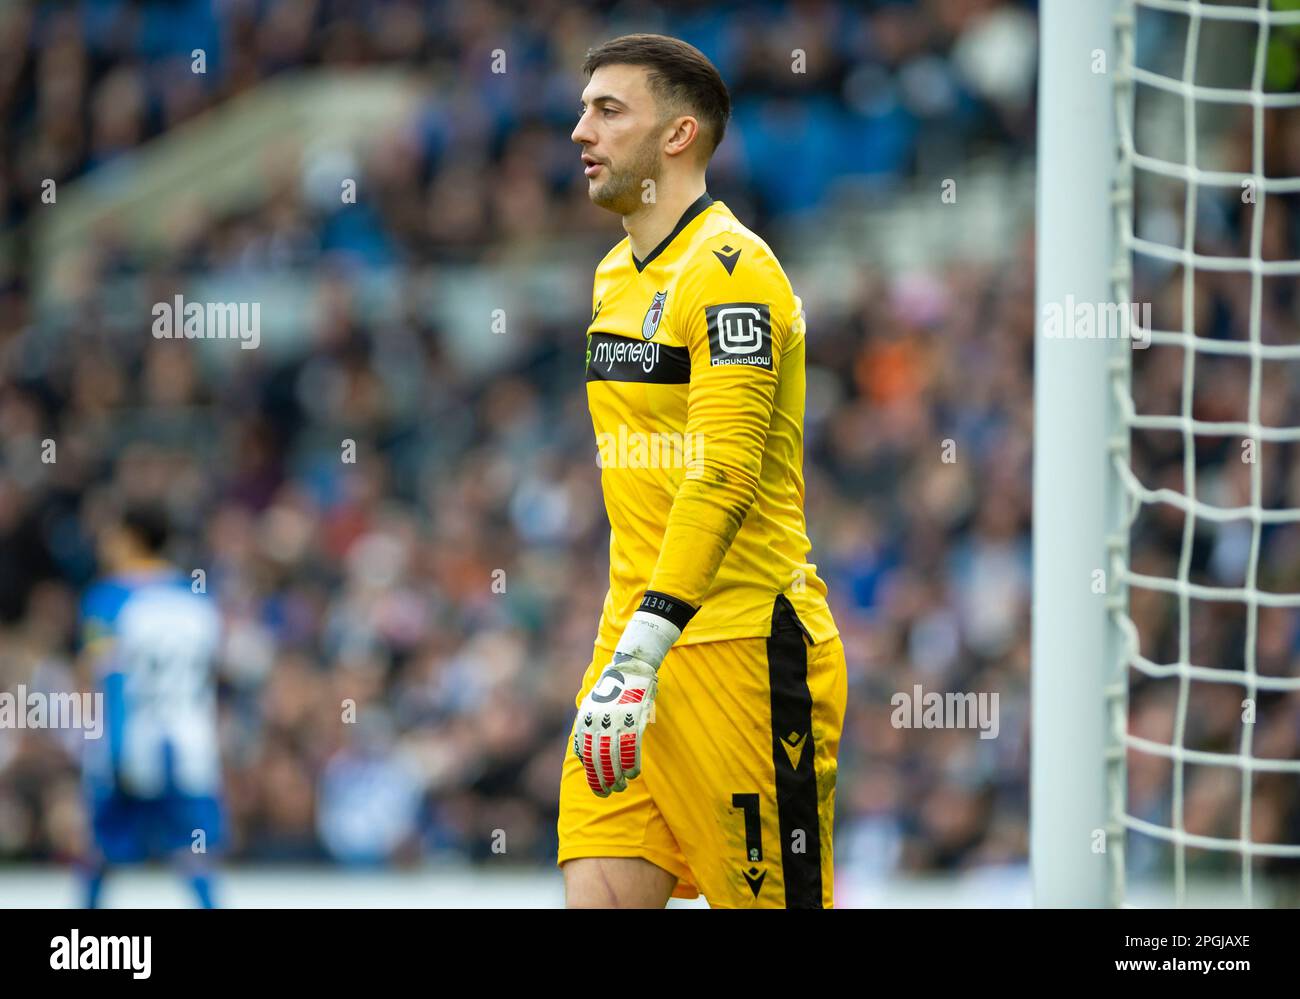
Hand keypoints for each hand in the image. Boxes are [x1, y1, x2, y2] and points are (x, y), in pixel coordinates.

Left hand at [572, 655, 657, 796]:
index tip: (599, 790)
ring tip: (622, 787)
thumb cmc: (611, 690)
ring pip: (615, 755)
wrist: (629, 667)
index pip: (587, 756)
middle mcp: (598, 722)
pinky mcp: (633, 717)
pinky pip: (631, 746)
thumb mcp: (590, 707)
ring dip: (619, 775)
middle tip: (612, 792)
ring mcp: (616, 720)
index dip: (593, 776)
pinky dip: (632, 762)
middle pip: (600, 759)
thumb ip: (585, 730)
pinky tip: (634, 773)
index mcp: (586, 720)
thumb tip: (581, 755)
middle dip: (605, 780)